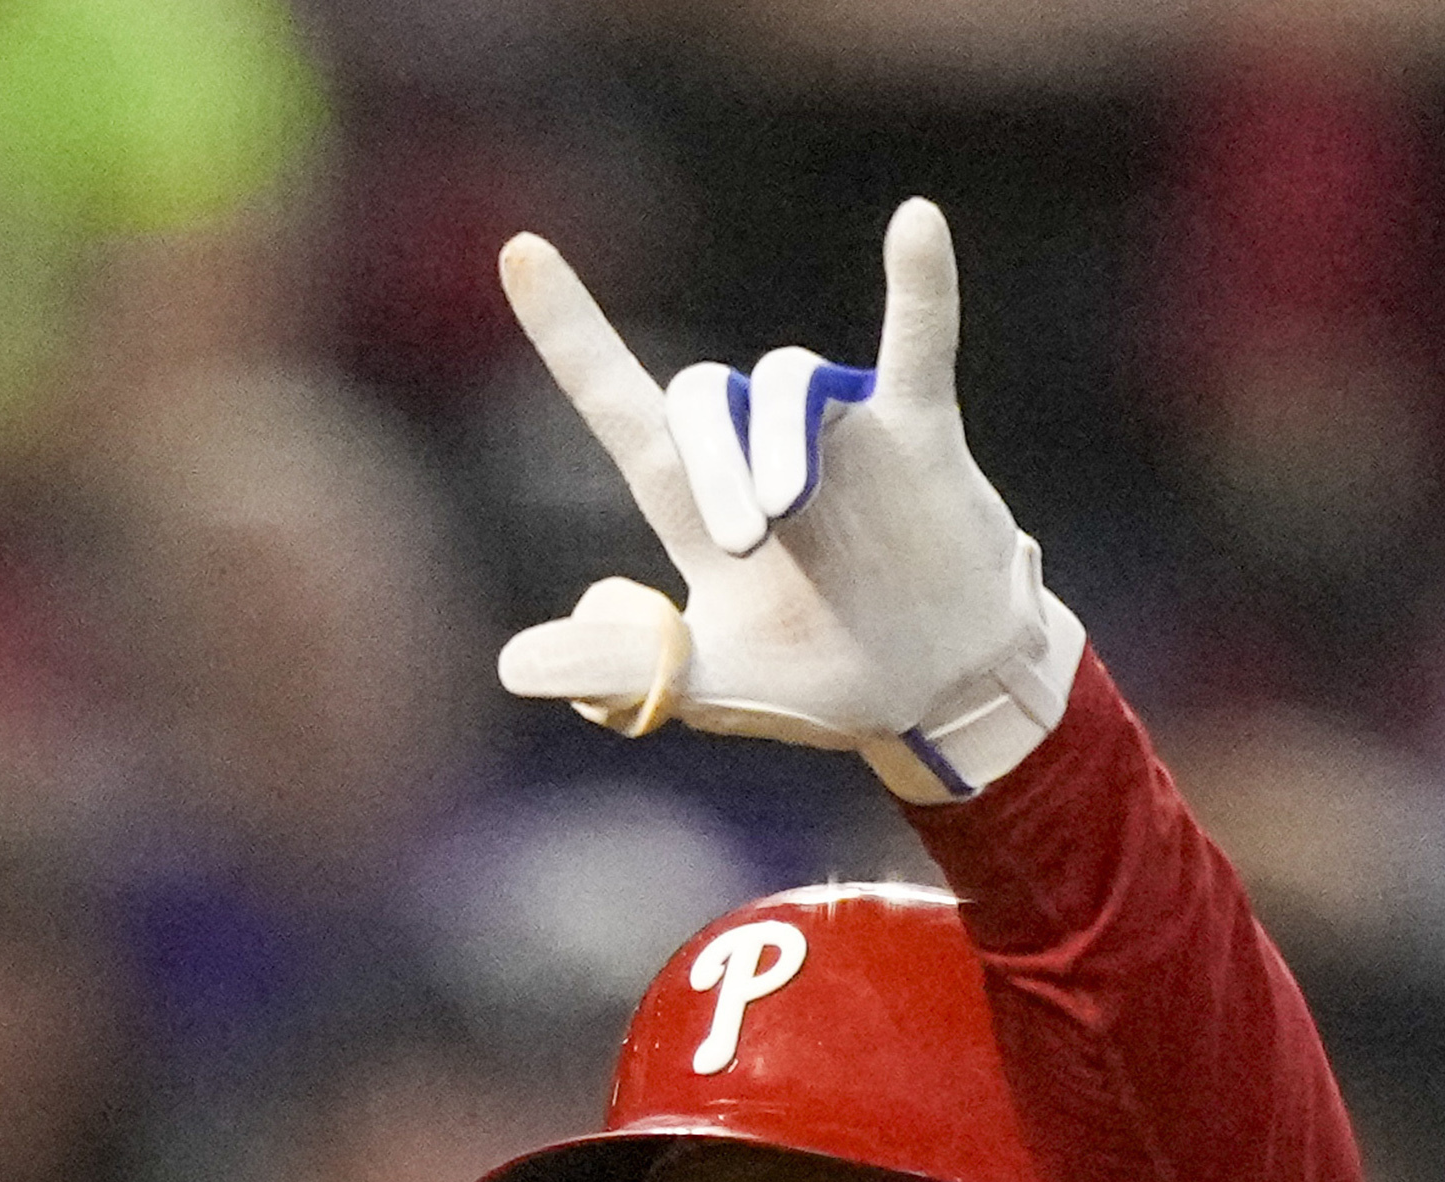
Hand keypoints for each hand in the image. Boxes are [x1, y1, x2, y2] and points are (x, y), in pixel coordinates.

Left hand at [495, 200, 1084, 804]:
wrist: (933, 694)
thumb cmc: (813, 679)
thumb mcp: (702, 684)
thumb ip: (613, 669)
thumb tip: (512, 666)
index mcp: (689, 498)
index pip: (613, 398)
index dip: (567, 330)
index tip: (520, 252)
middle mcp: (756, 445)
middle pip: (703, 396)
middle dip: (715, 462)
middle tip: (748, 543)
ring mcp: (838, 430)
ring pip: (790, 380)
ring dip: (782, 439)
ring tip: (790, 508)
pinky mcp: (917, 432)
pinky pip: (917, 341)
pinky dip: (920, 285)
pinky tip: (916, 224)